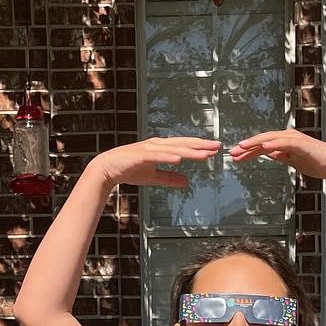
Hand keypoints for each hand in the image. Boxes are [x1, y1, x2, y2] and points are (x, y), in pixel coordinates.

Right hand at [89, 136, 221, 189]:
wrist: (108, 168)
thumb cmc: (130, 170)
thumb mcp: (154, 177)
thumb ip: (170, 178)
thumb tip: (187, 182)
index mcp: (161, 148)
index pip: (185, 146)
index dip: (200, 148)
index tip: (215, 149)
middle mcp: (157, 145)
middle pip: (183, 144)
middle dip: (201, 145)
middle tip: (218, 146)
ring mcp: (149, 148)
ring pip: (173, 149)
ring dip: (189, 151)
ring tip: (204, 154)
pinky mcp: (140, 155)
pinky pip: (157, 156)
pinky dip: (168, 156)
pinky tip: (180, 159)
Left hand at [228, 130, 325, 183]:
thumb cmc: (317, 163)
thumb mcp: (293, 160)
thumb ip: (281, 155)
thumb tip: (268, 153)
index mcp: (285, 142)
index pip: (262, 146)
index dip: (248, 151)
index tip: (236, 157)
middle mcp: (288, 137)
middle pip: (262, 140)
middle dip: (246, 147)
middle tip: (232, 153)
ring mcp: (294, 138)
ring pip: (270, 138)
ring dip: (255, 143)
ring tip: (242, 147)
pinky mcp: (301, 143)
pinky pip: (284, 142)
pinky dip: (272, 144)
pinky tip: (262, 148)